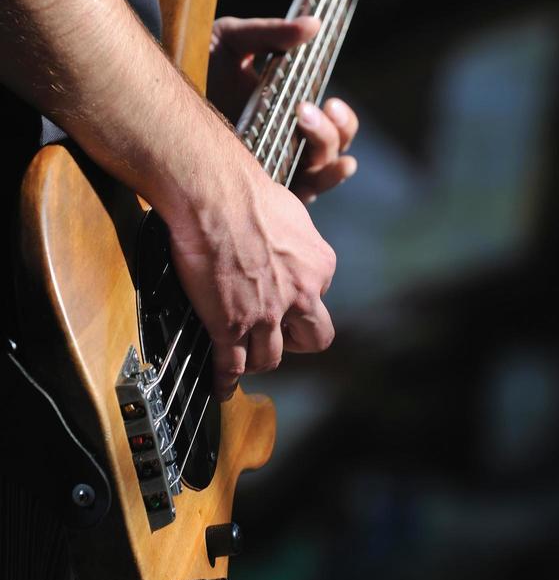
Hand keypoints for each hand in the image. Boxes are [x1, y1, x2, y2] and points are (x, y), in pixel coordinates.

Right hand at [168, 139, 336, 399]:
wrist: (216, 194)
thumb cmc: (249, 192)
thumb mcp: (293, 211)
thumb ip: (296, 235)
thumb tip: (288, 236)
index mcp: (320, 266)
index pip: (320, 295)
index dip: (299, 298)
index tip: (282, 294)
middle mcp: (301, 295)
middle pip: (313, 340)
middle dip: (295, 341)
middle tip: (276, 333)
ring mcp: (266, 314)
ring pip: (271, 358)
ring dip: (258, 358)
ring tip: (244, 355)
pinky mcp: (231, 325)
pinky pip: (232, 365)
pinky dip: (226, 380)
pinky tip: (221, 387)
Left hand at [208, 15, 357, 203]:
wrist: (152, 92)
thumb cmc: (195, 64)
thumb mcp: (233, 40)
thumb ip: (271, 33)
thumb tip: (314, 24)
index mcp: (289, 117)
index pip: (332, 128)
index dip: (342, 121)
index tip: (331, 103)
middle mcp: (285, 148)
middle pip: (329, 153)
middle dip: (329, 133)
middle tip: (305, 110)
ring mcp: (270, 172)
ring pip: (317, 177)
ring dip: (322, 154)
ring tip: (302, 124)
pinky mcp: (251, 192)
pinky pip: (292, 201)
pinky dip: (311, 188)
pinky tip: (310, 175)